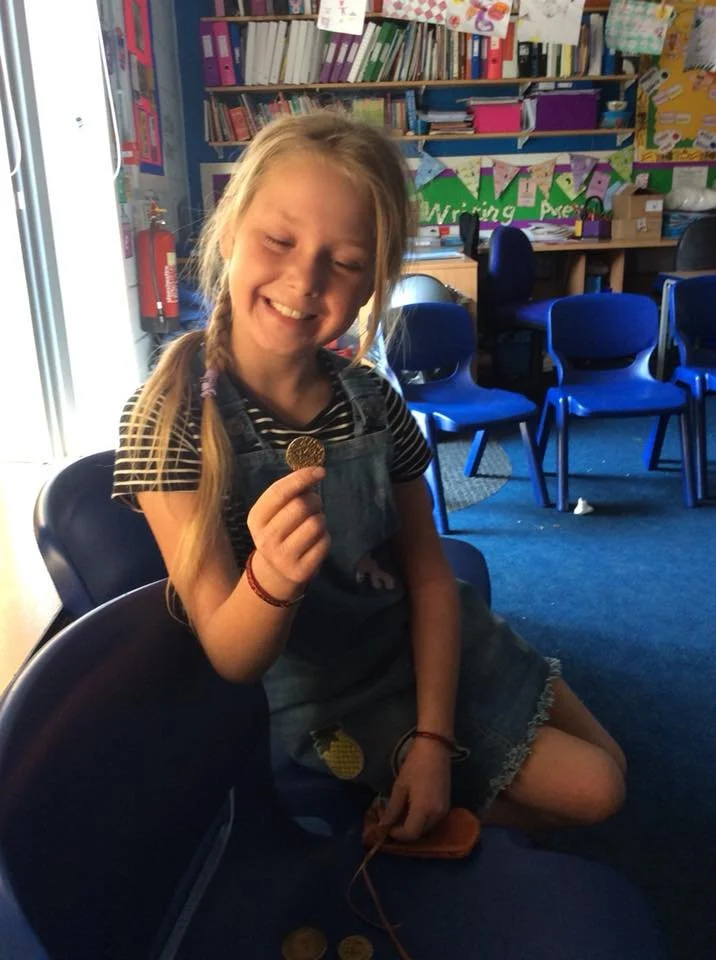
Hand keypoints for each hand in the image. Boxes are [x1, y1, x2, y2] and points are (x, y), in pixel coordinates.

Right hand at [247, 467, 329, 598]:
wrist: (275, 572)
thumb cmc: (280, 531)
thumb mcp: (275, 513)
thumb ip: (290, 492)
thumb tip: (313, 469)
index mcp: (256, 519)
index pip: (279, 492)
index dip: (302, 477)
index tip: (320, 471)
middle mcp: (266, 539)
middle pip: (301, 506)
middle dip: (314, 500)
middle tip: (315, 504)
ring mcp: (283, 557)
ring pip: (316, 523)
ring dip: (321, 519)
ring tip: (313, 525)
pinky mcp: (301, 570)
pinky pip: (325, 542)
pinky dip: (325, 537)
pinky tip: (315, 541)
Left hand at [380, 737, 451, 841]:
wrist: (435, 750)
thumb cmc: (415, 766)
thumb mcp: (400, 787)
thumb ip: (392, 809)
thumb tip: (383, 824)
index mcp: (423, 811)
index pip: (410, 834)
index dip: (396, 834)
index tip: (386, 826)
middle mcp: (437, 815)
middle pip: (419, 833)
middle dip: (404, 831)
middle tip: (391, 820)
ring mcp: (444, 811)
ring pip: (426, 828)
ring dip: (413, 825)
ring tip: (401, 813)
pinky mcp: (447, 805)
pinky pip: (433, 820)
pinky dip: (422, 819)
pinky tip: (413, 808)